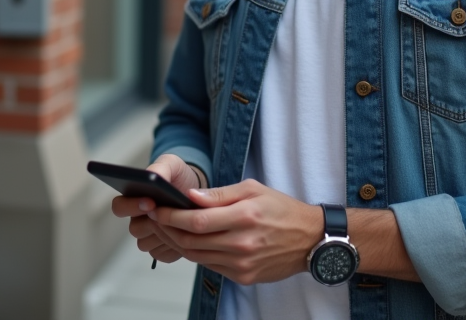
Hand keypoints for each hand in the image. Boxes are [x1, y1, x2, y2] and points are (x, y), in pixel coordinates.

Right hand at [111, 154, 202, 264]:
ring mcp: (147, 237)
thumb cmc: (179, 177)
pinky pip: (161, 254)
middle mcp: (136, 220)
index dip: (131, 206)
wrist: (198, 194)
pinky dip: (173, 247)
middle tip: (170, 215)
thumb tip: (152, 176)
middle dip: (153, 222)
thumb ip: (160, 168)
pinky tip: (186, 235)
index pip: (119, 206)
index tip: (150, 202)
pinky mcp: (160, 250)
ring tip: (182, 223)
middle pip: (134, 229)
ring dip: (164, 235)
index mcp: (132, 198)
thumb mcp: (172, 164)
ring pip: (146, 244)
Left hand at [148, 179, 323, 284]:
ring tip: (167, 229)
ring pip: (197, 256)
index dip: (171, 217)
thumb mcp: (253, 189)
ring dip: (177, 243)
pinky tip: (189, 241)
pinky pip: (210, 266)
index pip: (196, 221)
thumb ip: (220, 194)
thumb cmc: (282, 209)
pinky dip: (196, 253)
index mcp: (244, 217)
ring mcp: (242, 263)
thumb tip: (190, 197)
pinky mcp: (243, 276)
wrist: (310, 239)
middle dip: (167, 229)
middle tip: (155, 218)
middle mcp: (242, 243)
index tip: (157, 209)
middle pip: (191, 241)